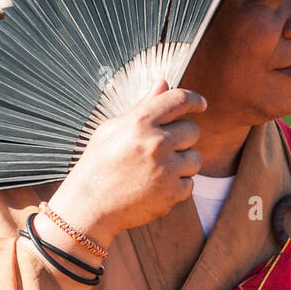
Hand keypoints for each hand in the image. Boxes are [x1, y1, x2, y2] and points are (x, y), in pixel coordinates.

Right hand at [45, 79, 205, 249]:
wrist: (89, 206)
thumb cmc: (99, 164)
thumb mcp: (112, 128)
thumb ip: (142, 106)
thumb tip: (164, 83)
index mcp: (140, 122)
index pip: (179, 100)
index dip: (194, 99)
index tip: (201, 104)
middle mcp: (156, 143)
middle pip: (192, 131)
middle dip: (183, 138)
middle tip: (165, 148)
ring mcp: (166, 170)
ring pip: (195, 159)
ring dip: (183, 163)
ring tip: (160, 169)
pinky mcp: (171, 194)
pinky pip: (190, 184)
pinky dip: (178, 186)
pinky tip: (157, 187)